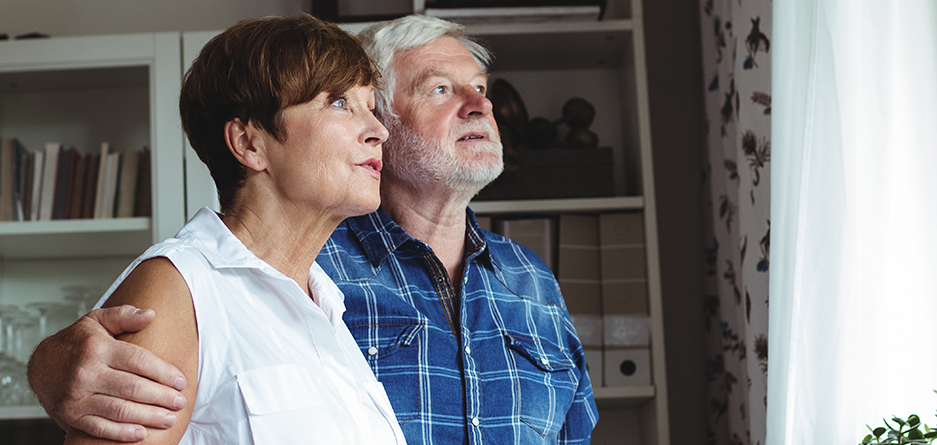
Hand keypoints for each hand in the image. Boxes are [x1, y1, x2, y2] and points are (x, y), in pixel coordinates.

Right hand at [27, 305, 187, 441]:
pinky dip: (122, 433)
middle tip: (180, 402)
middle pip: (133, 388)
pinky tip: (141, 433)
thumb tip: (151, 314)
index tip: (181, 381)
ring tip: (169, 418)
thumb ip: (124, 316)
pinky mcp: (71, 416)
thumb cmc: (76, 343)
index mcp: (96, 348)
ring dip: (148, 417)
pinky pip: (100, 427)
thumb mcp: (97, 321)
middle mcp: (85, 373)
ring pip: (120, 410)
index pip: (138, 360)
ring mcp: (77, 397)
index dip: (164, 372)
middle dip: (162, 397)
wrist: (41, 366)